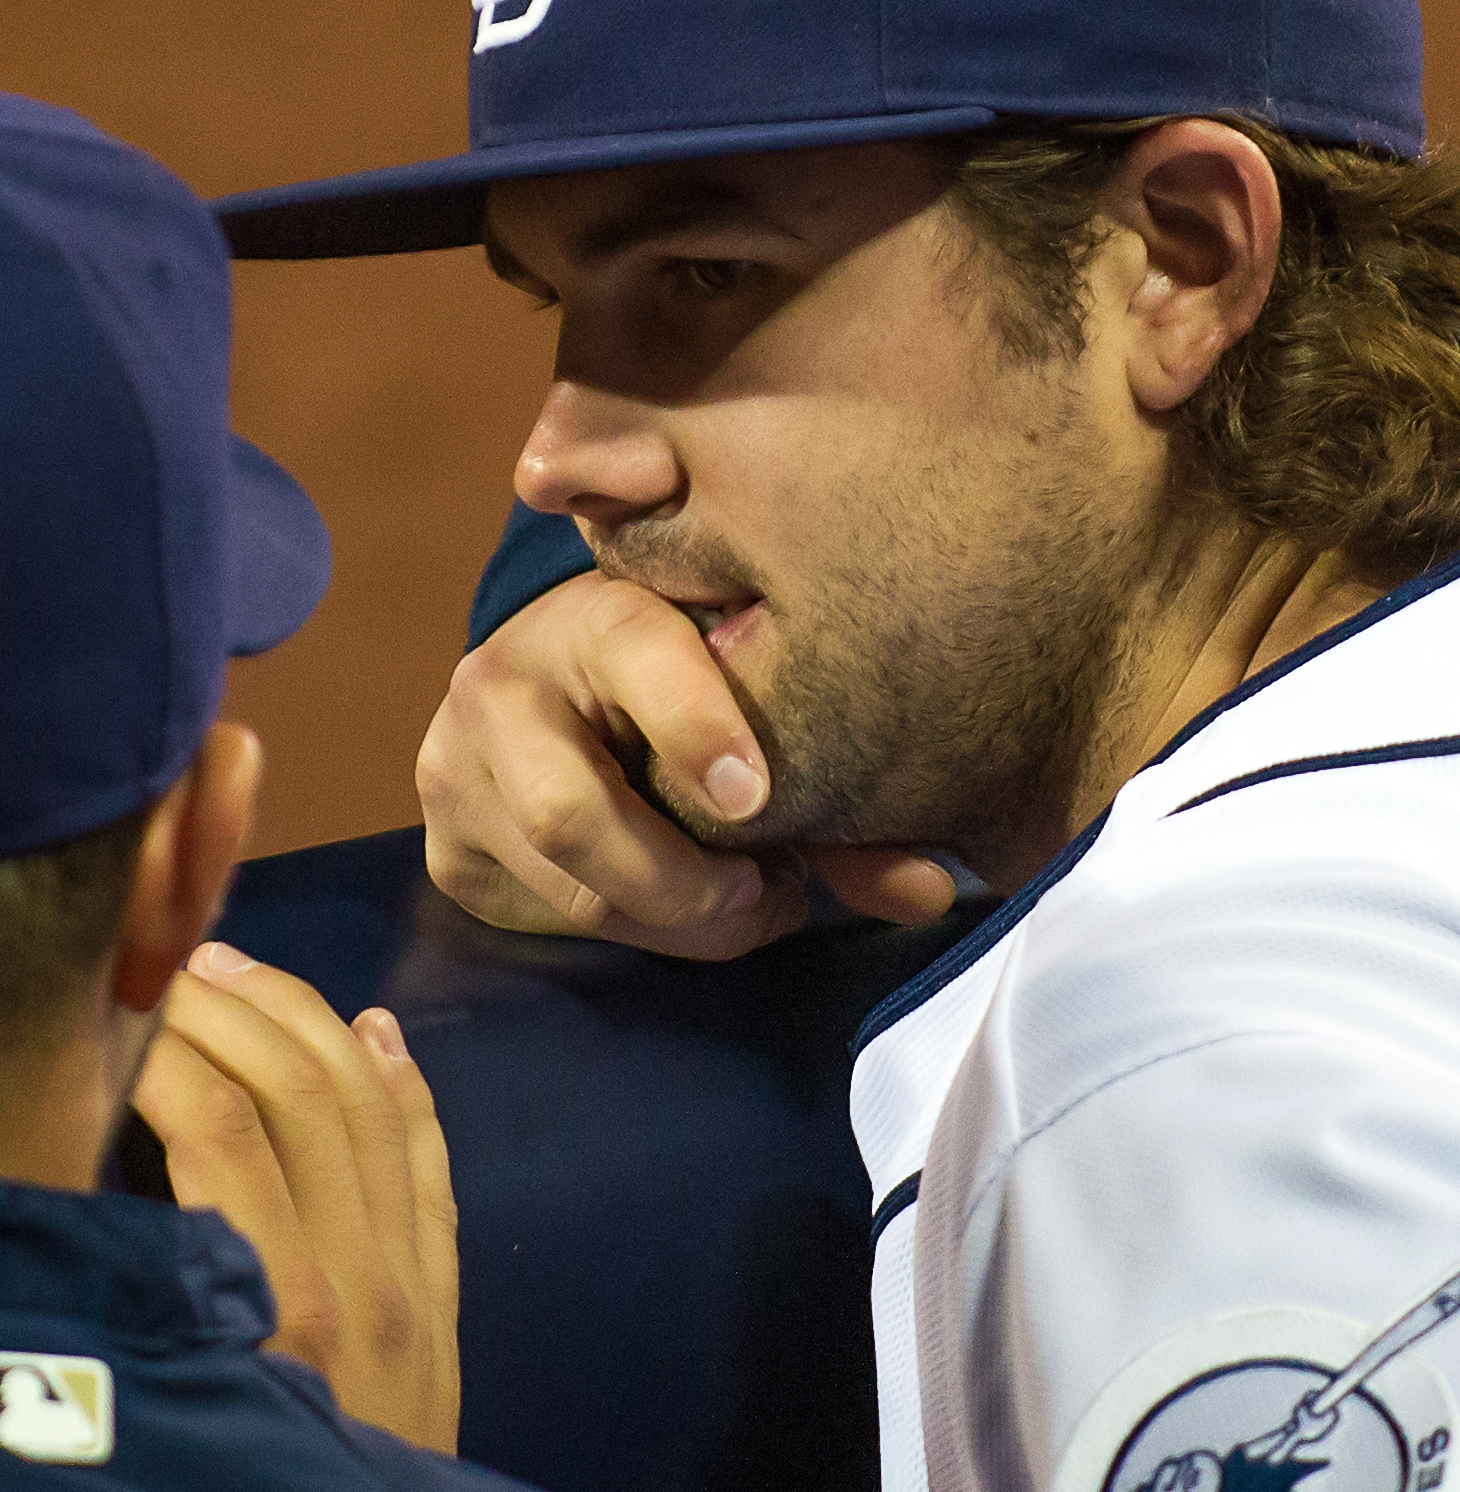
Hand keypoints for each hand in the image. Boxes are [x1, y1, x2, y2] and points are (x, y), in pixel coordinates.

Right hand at [130, 944, 459, 1451]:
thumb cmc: (249, 1489)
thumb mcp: (185, 1412)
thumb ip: (147, 1293)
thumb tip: (89, 1212)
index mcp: (285, 1306)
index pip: (224, 1131)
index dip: (167, 1053)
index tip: (111, 1011)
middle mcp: (363, 1271)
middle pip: (302, 1095)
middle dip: (233, 1010)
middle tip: (167, 957)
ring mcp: (417, 1274)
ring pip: (370, 1109)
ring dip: (308, 1021)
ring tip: (241, 967)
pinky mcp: (446, 1292)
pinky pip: (431, 1161)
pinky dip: (406, 1083)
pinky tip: (377, 1028)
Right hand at [416, 570, 955, 957]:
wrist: (573, 670)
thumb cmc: (700, 674)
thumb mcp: (756, 690)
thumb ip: (843, 789)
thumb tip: (930, 892)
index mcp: (598, 612)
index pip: (638, 658)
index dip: (696, 729)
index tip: (758, 799)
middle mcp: (505, 679)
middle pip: (572, 815)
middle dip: (684, 885)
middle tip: (765, 896)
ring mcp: (457, 765)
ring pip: (566, 887)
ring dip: (673, 921)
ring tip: (743, 902)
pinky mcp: (447, 845)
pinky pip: (543, 919)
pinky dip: (631, 930)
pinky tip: (677, 905)